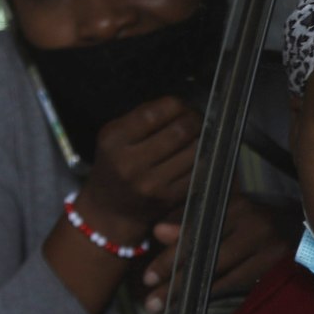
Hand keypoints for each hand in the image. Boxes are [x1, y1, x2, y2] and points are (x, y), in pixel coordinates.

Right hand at [77, 96, 200, 241]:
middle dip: (194, 120)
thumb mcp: (115, 136)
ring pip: (194, 150)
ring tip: (200, 135)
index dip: (176, 105)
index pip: (154, 113)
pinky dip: (203, 159)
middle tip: (197, 119)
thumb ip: (142, 117)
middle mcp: (130, 163)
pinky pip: (197, 171)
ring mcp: (151, 183)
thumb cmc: (115, 164)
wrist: (110, 209)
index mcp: (114, 140)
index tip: (183, 105)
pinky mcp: (168, 197)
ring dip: (203, 139)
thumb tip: (181, 104)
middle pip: (179, 130)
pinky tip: (201, 154)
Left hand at [140, 193, 297, 312]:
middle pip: (203, 255)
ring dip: (190, 294)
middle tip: (150, 303)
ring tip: (166, 310)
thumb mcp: (227, 217)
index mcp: (235, 206)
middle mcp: (251, 223)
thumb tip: (157, 233)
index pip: (194, 233)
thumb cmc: (260, 224)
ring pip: (220, 274)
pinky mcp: (278, 265)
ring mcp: (267, 245)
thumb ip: (193, 225)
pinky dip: (216, 294)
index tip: (146, 278)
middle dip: (174, 281)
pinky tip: (198, 305)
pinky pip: (240, 284)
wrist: (310, 230)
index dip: (169, 258)